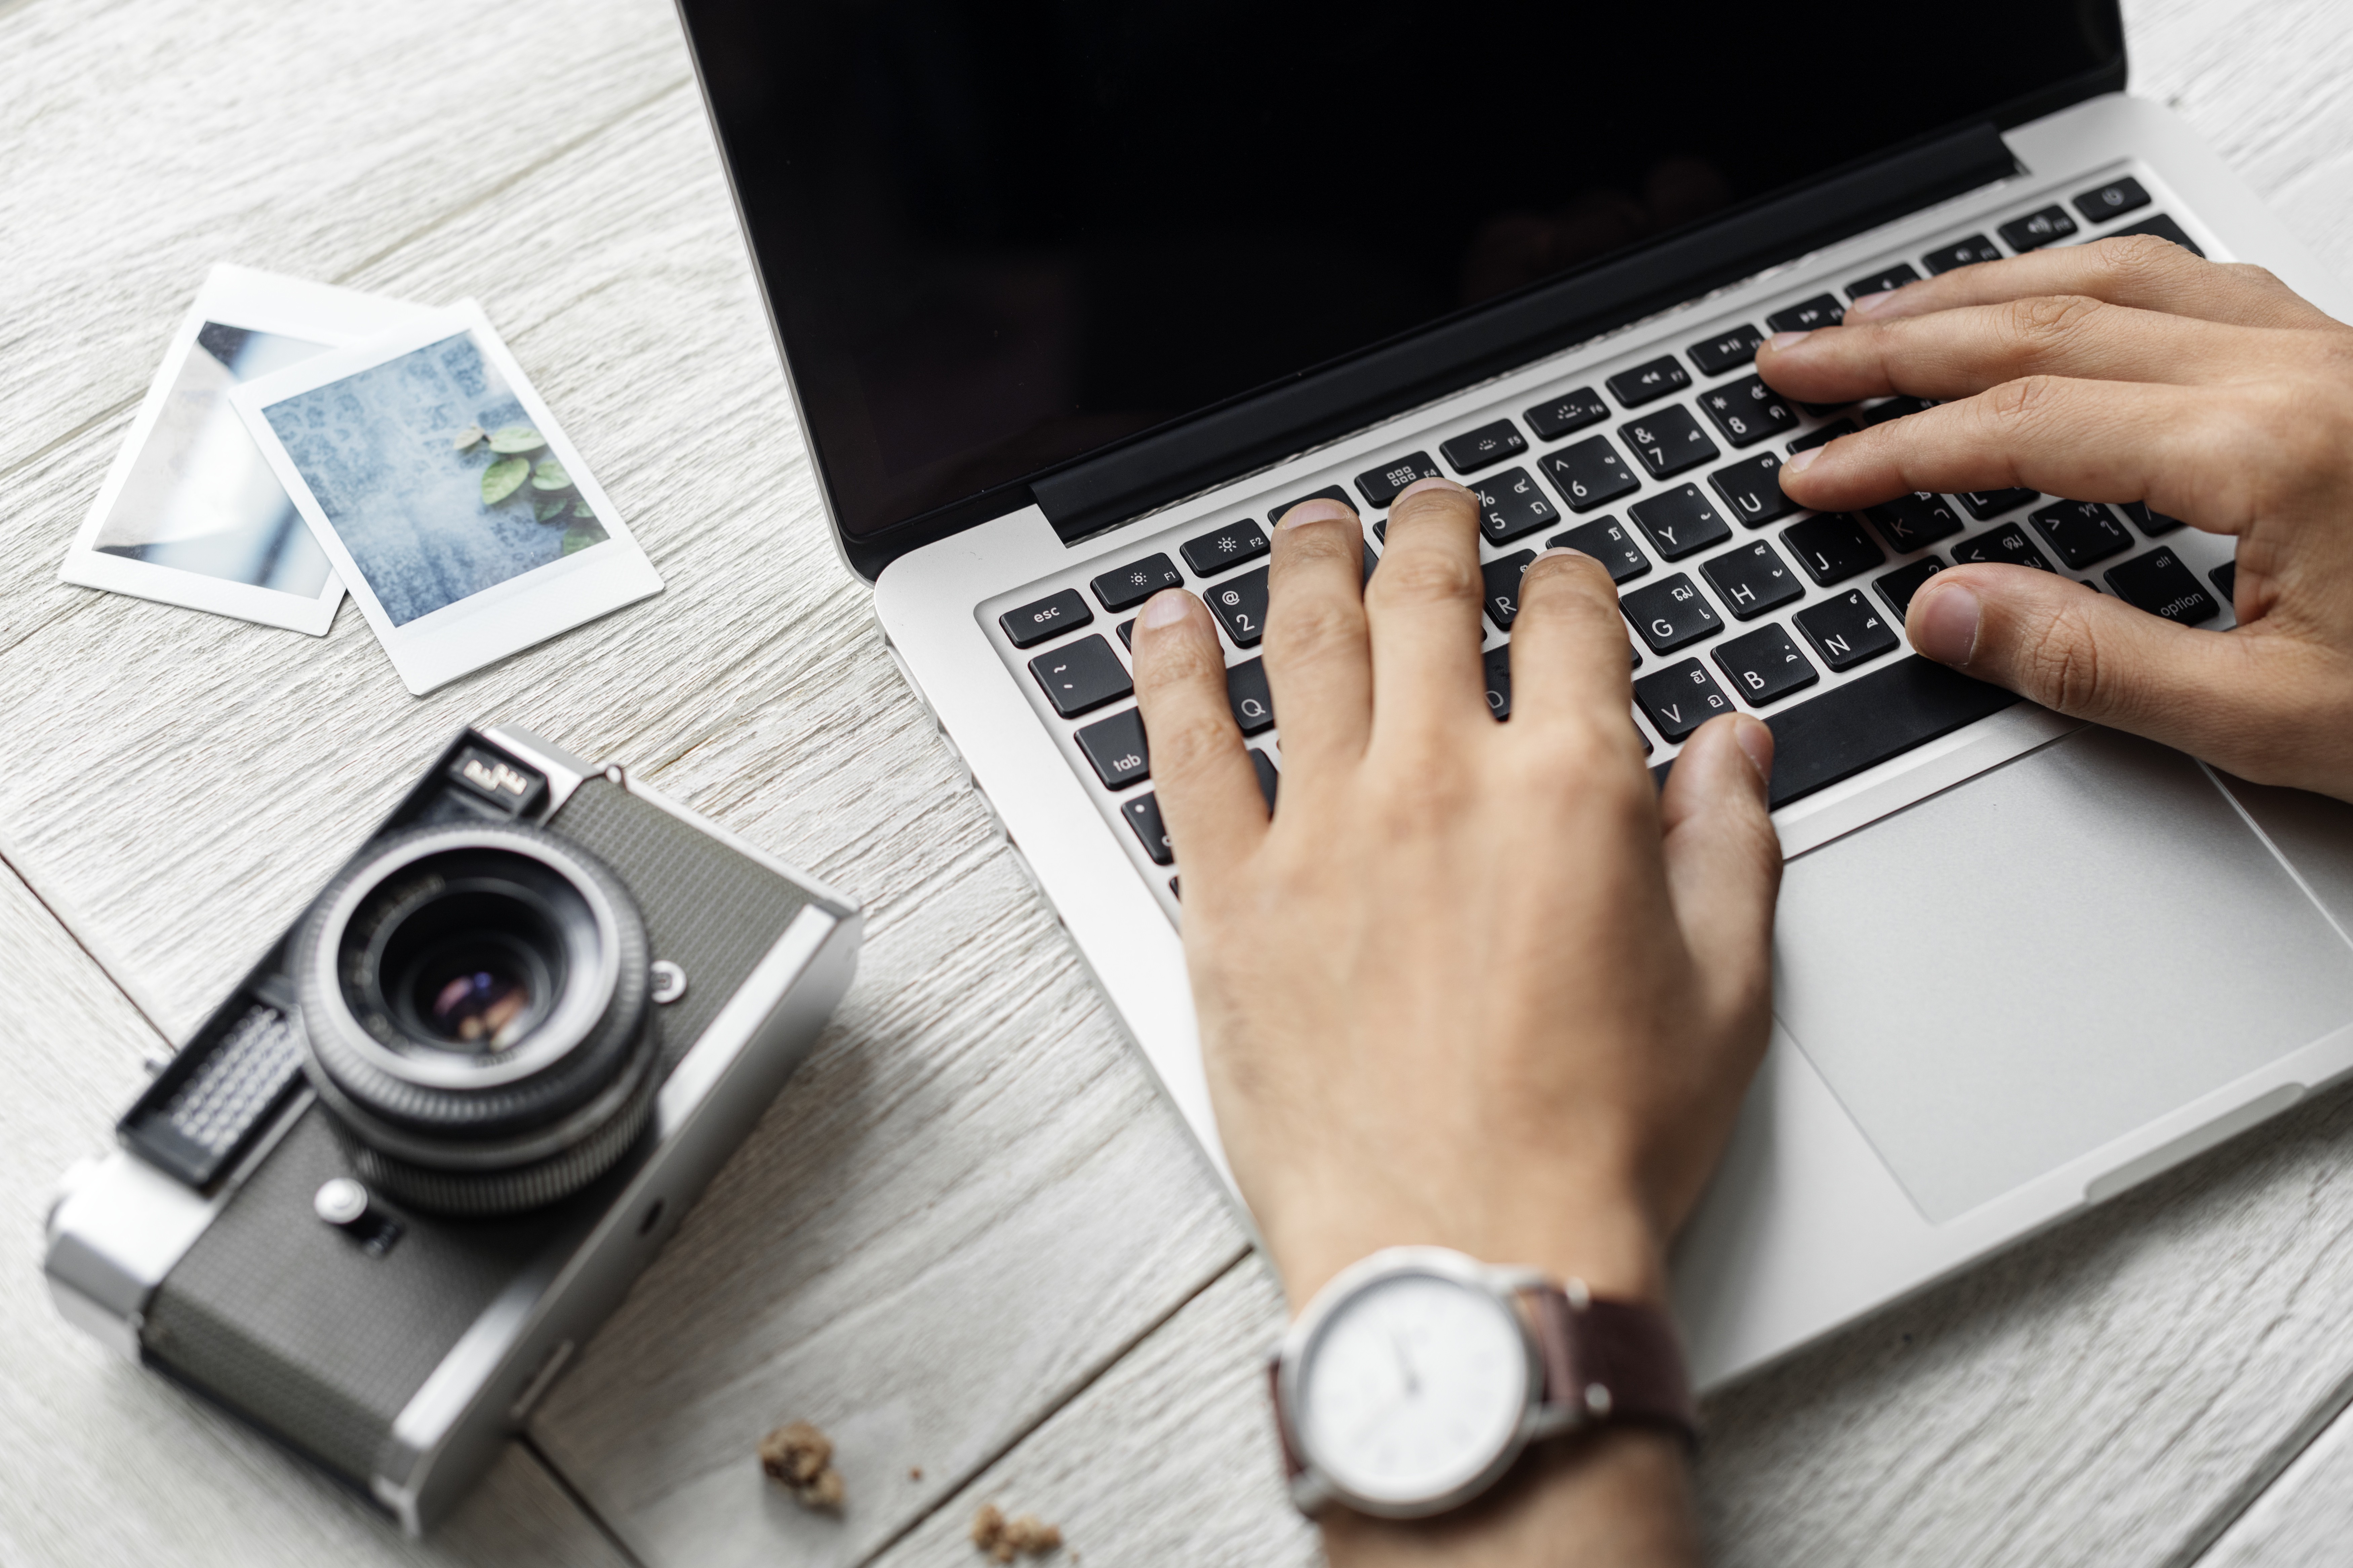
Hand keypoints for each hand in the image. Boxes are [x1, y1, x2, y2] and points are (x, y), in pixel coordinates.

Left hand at [1127, 479, 1782, 1561]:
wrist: (1471, 1256)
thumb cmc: (1596, 1146)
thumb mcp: (1725, 992)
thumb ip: (1731, 845)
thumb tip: (1735, 746)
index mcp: (1569, 791)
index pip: (1569, 622)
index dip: (1569, 583)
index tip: (1559, 582)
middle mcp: (1438, 784)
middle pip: (1427, 600)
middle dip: (1435, 532)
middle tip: (1430, 507)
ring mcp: (1323, 833)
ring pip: (1306, 643)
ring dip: (1310, 564)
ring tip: (1312, 526)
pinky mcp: (1231, 898)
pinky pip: (1185, 749)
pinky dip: (1171, 671)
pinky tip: (1166, 622)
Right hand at [1758, 234, 2352, 798]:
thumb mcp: (2276, 721)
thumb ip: (2095, 664)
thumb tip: (1951, 614)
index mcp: (2270, 452)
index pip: (2025, 430)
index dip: (1896, 451)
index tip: (1814, 473)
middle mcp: (2298, 371)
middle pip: (2049, 321)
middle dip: (1900, 344)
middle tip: (1799, 361)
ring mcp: (2330, 349)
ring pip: (2119, 278)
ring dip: (1982, 292)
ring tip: (1886, 320)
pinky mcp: (2350, 359)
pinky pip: (2195, 279)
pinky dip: (2091, 279)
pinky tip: (2048, 296)